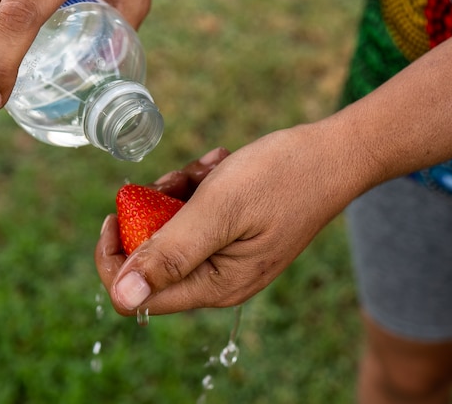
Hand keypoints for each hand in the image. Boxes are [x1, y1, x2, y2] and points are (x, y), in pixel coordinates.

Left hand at [95, 125, 359, 315]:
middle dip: (154, 211)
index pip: (136, 294)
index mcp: (214, 285)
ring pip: (172, 227)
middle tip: (179, 180)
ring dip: (179, 191)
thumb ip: (170, 252)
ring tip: (210, 169)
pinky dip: (199, 186)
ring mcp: (228, 255)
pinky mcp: (235, 233)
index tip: (118, 210)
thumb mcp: (219, 209)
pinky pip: (196, 214)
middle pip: (152, 256)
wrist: (335, 154)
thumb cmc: (283, 178)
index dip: (115, 255)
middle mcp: (219, 278)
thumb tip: (123, 296)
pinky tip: (221, 166)